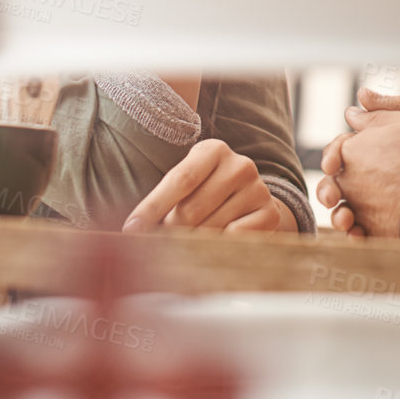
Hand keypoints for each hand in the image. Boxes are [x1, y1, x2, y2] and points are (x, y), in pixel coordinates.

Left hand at [122, 139, 290, 233]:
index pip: (180, 179)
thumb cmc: (204, 192)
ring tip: (186, 246)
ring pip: (210, 229)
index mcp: (214, 150)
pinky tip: (211, 248)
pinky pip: (233, 240)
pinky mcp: (269, 214)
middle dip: (169, 232)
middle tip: (159, 245)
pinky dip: (217, 249)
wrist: (247, 201)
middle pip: (192, 209)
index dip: (153, 206)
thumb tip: (134, 229)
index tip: (131, 229)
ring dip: (191, 244)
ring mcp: (258, 189)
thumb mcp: (186, 184)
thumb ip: (164, 199)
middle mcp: (240, 165)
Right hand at [316, 97, 399, 237]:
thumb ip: (399, 109)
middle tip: (332, 196)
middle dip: (329, 190)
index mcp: (385, 152)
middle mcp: (381, 180)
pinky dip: (358, 239)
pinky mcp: (396, 232)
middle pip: (341, 185)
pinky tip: (359, 237)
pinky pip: (370, 237)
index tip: (330, 163)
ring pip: (349, 213)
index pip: (346, 153)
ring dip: (340, 217)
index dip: (332, 157)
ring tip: (346, 221)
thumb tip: (359, 96)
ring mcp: (386, 208)